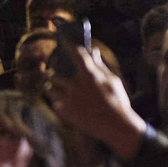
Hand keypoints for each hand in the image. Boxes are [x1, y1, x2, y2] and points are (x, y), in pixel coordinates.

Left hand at [45, 45, 144, 160]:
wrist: (116, 126)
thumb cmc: (118, 101)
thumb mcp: (112, 81)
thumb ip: (100, 65)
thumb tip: (93, 50)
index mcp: (89, 75)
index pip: (76, 54)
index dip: (69, 45)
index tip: (64, 40)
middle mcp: (76, 85)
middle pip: (53, 74)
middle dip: (52, 74)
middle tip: (54, 75)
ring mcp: (69, 99)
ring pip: (49, 90)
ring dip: (51, 88)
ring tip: (55, 89)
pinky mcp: (66, 112)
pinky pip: (55, 104)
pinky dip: (58, 103)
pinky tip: (64, 104)